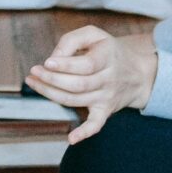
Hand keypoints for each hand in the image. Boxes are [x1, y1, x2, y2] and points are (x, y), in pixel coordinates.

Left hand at [26, 25, 157, 144]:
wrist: (138, 72)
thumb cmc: (108, 50)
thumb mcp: (94, 35)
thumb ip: (72, 41)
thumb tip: (53, 58)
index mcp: (107, 57)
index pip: (86, 65)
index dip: (65, 65)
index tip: (46, 62)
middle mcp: (108, 79)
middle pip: (78, 84)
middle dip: (52, 80)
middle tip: (34, 72)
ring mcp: (106, 97)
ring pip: (76, 100)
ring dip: (51, 95)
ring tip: (34, 83)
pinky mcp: (105, 111)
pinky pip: (96, 125)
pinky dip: (84, 133)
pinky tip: (70, 138)